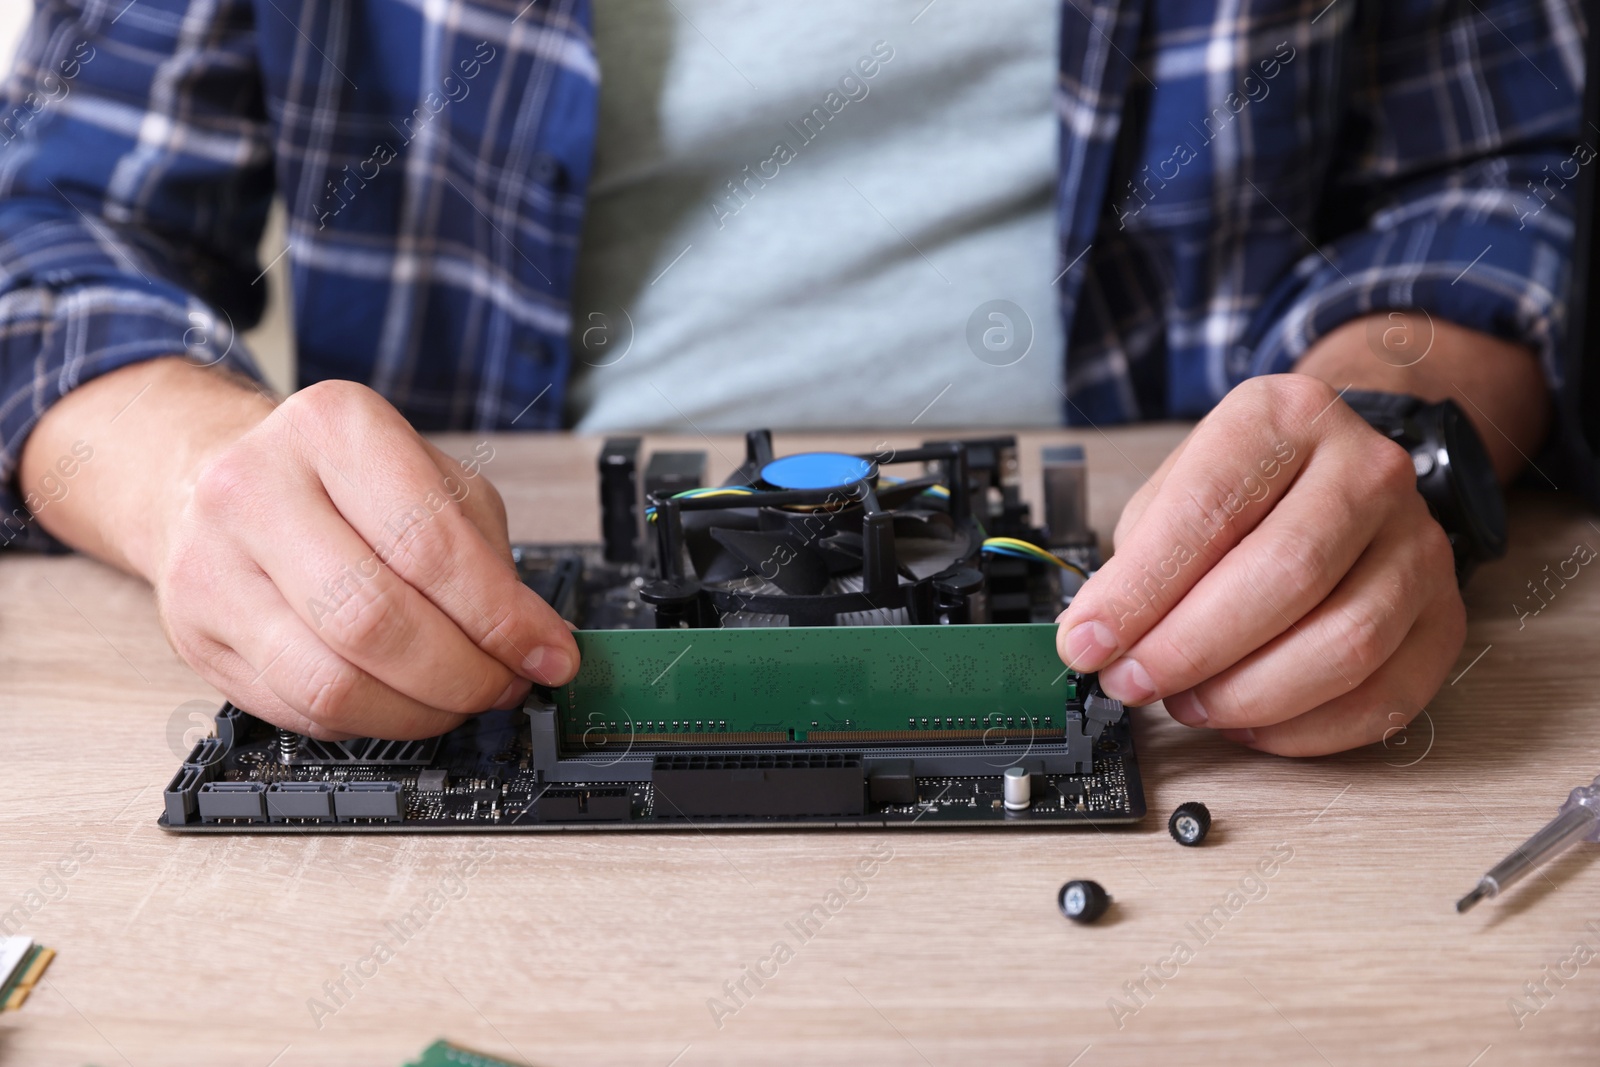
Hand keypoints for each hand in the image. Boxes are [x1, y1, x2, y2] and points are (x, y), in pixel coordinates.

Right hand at [21, 360, 577, 739]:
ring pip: (332, 684)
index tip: (551, 654)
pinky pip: (299, 711)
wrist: (210, 478)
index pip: (429, 545)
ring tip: (462, 700)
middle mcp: (255, 490)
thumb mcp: (430, 477)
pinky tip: (401, 702)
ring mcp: (211, 568)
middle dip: (465, 674)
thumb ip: (486, 554)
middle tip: (507, 686)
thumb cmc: (340, 479)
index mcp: (332, 430)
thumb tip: (539, 643)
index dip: (502, 619)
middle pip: (375, 621)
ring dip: (420, 713)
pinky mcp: (196, 638)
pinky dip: (370, 721)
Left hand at [1055, 374, 1463, 755]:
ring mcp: (1418, 544)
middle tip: (1132, 681)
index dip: (1140, 591)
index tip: (1087, 643)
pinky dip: (1303, 730)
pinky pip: (1384, 699)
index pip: (1209, 511)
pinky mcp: (1444, 616)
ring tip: (1187, 702)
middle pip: (1284, 577)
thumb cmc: (1251, 486)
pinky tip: (1248, 723)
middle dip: (1188, 649)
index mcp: (1286, 418)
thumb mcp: (1177, 488)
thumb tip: (1095, 640)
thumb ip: (1140, 559)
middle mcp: (1367, 472)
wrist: (1342, 470)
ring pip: (1344, 645)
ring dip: (1246, 695)